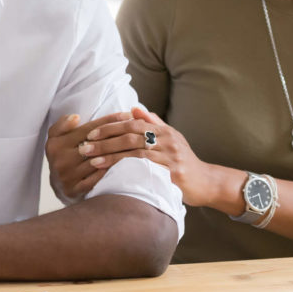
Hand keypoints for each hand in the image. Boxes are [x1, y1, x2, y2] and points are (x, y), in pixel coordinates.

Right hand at [45, 112, 133, 201]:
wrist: (55, 183)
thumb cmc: (61, 154)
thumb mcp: (55, 136)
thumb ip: (63, 125)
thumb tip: (76, 117)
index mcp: (57, 144)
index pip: (89, 129)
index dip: (109, 121)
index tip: (127, 115)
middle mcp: (61, 160)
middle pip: (95, 145)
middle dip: (118, 136)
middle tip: (136, 129)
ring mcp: (68, 176)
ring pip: (98, 162)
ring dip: (117, 154)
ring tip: (135, 146)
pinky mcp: (74, 190)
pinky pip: (97, 180)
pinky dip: (110, 172)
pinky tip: (124, 165)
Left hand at [84, 106, 213, 205]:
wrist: (206, 183)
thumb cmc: (183, 161)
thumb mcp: (171, 138)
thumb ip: (153, 124)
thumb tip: (134, 108)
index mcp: (164, 131)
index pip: (132, 123)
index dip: (110, 127)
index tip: (91, 133)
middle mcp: (167, 140)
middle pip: (131, 136)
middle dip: (105, 141)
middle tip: (85, 146)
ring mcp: (171, 157)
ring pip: (135, 152)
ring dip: (111, 156)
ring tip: (92, 160)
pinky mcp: (173, 174)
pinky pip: (145, 170)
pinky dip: (126, 170)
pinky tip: (111, 174)